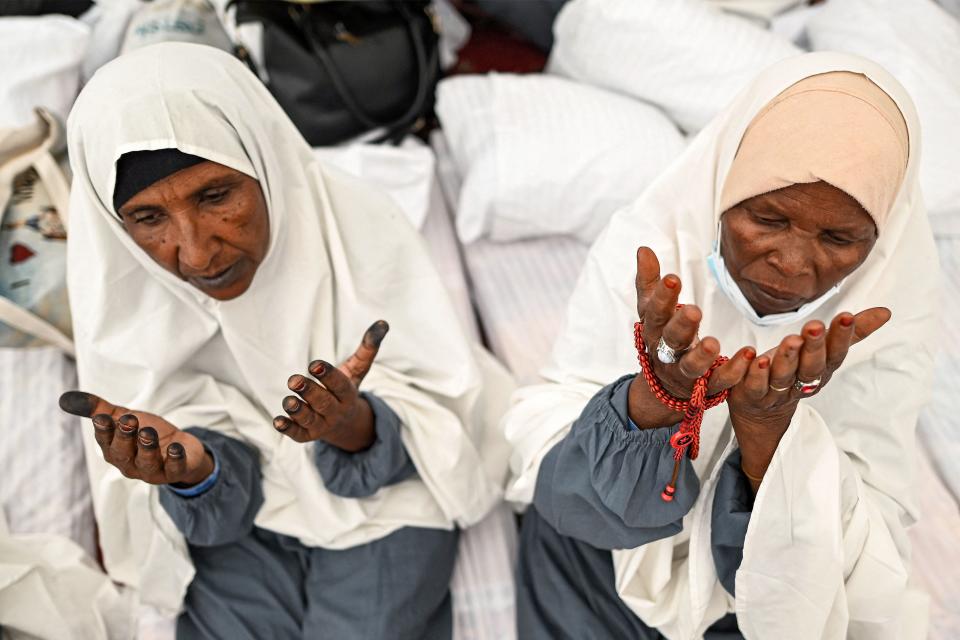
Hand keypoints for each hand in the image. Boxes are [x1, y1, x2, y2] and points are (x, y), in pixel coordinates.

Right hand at [59, 391, 212, 486]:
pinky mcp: (176, 471)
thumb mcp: (123, 418)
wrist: (183, 449)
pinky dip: (175, 459)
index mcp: (115, 450)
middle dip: (125, 437)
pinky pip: (175, 469)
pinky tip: (176, 448)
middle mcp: (131, 464)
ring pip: (148, 462)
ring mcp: (154, 470)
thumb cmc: (147, 434)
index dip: (104, 431)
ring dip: (148, 447)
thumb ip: (99, 409)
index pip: (106, 441)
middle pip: (124, 453)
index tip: (101, 418)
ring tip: (149, 432)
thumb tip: (64, 398)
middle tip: (129, 420)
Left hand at [274, 320, 387, 451]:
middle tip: (294, 380)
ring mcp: (322, 425)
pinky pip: (298, 434)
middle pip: (324, 403)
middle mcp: (336, 411)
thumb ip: (367, 348)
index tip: (315, 364)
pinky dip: (289, 429)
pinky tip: (278, 421)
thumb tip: (383, 322)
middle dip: (310, 392)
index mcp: (348, 395)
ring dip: (298, 411)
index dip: (328, 376)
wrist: (345, 423)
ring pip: (310, 420)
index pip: (340, 385)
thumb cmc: (346, 389)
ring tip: (288, 401)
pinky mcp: (308, 435)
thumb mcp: (357, 369)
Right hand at [628, 247, 755, 428]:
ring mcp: (686, 371)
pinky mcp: (706, 386)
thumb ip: (649, 280)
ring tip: (713, 343)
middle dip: (681, 325)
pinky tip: (749, 354)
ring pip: (691, 366)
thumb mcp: (652, 308)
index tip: (673, 279)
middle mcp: (667, 351)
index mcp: (654, 328)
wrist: (666, 381)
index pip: (655, 311)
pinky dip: (734, 371)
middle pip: (671, 339)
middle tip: (694, 310)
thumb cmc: (662, 334)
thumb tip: (643, 249)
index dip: (662, 297)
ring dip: (701, 356)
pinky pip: (720, 381)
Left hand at [728, 307, 890, 488]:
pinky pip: (751, 386)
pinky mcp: (748, 395)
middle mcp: (800, 383)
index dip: (841, 339)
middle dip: (814, 348)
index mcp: (819, 371)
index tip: (846, 316)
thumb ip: (850, 332)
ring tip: (789, 340)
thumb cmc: (793, 372)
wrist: (760, 413)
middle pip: (811, 369)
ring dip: (786, 360)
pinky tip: (752, 357)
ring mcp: (774, 392)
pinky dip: (752, 374)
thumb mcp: (821, 351)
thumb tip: (885, 312)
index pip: (834, 355)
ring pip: (782, 378)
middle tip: (814, 327)